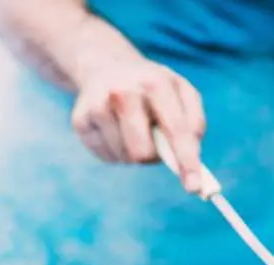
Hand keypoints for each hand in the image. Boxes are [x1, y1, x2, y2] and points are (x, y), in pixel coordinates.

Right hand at [70, 59, 205, 192]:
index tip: (193, 187)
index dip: (186, 160)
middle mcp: (123, 92)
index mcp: (155, 82)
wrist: (106, 67)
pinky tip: (115, 130)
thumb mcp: (180, 92)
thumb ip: (193, 122)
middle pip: (143, 153)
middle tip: (154, 144)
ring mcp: (97, 105)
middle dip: (152, 157)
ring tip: (132, 128)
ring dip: (133, 152)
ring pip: (124, 157)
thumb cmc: (152, 88)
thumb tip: (192, 157)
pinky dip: (116, 151)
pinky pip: (106, 156)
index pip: (175, 129)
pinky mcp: (80, 120)